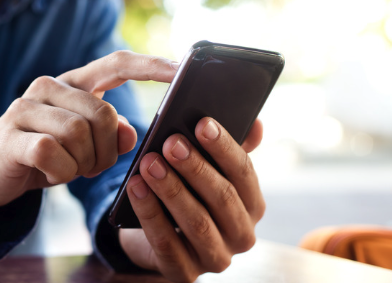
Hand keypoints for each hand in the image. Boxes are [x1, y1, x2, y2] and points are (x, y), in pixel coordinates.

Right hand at [0, 51, 177, 206]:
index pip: (117, 64)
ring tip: (70, 169)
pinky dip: (60, 172)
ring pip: (79, 134)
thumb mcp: (86, 147)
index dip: (151, 65)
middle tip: (92, 166)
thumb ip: (113, 136)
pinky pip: (52, 152)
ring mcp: (26, 107)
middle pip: (104, 114)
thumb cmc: (47, 155)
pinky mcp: (11, 134)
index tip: (183, 68)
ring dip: (82, 164)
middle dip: (107, 151)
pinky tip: (50, 174)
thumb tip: (133, 133)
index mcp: (74, 83)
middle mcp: (49, 86)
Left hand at [119, 118, 264, 282]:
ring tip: (149, 163)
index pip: (244, 173)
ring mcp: (215, 258)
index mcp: (252, 205)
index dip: (224, 147)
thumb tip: (255, 123)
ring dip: (171, 189)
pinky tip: (135, 188)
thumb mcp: (207, 170)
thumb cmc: (188, 194)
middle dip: (195, 167)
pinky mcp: (184, 273)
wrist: (157, 234)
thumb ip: (227, 149)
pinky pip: (166, 243)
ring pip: (197, 222)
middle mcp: (242, 235)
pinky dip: (149, 213)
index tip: (202, 123)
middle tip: (170, 142)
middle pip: (222, 197)